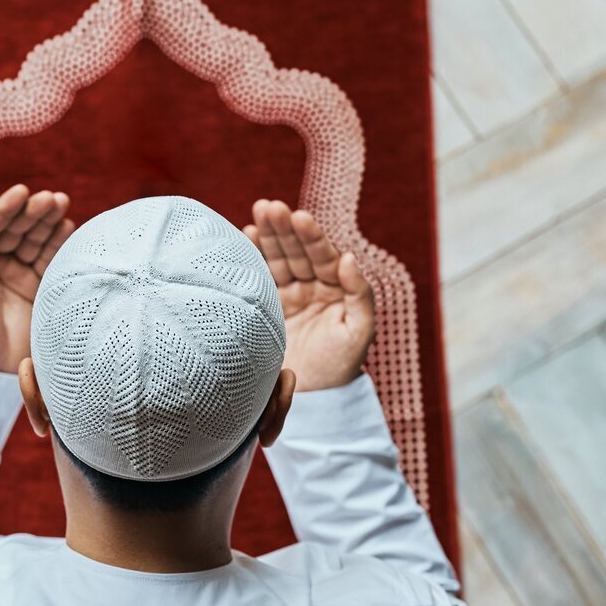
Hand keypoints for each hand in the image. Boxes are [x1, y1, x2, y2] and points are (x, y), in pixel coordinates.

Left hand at [0, 184, 73, 372]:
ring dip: (47, 220)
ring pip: (34, 239)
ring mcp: (18, 273)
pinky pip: (50, 258)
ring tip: (62, 203)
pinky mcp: (38, 285)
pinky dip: (59, 242)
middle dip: (31, 212)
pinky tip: (67, 226)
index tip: (21, 193)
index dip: (4, 210)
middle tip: (50, 198)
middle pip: (14, 229)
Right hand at [244, 199, 374, 391]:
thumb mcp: (360, 333)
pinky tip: (245, 237)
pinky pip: (260, 277)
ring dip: (268, 236)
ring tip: (256, 214)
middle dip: (284, 228)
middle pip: (298, 251)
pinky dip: (253, 257)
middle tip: (269, 206)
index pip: (324, 256)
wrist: (311, 399)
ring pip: (278, 259)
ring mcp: (289, 296)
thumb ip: (360, 295)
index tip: (298, 216)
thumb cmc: (341, 368)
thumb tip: (350, 258)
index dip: (311, 236)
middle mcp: (313, 287)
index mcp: (338, 289)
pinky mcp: (268, 308)